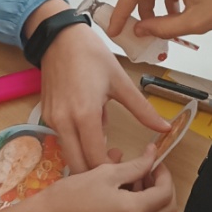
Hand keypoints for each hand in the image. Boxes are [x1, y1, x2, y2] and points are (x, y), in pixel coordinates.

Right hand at [36, 15, 171, 171]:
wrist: (59, 37)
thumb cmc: (91, 55)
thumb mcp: (120, 81)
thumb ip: (142, 109)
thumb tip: (164, 128)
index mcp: (85, 114)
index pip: (97, 159)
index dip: (114, 170)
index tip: (128, 166)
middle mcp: (64, 122)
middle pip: (78, 166)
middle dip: (97, 173)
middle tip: (117, 164)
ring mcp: (52, 121)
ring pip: (68, 156)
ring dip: (86, 159)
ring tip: (106, 147)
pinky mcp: (46, 118)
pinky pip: (62, 141)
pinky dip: (77, 145)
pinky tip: (91, 131)